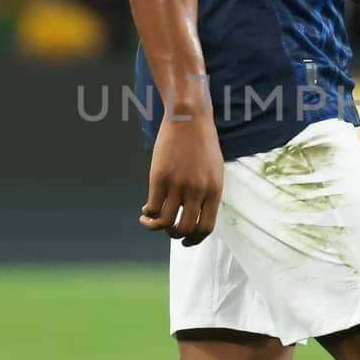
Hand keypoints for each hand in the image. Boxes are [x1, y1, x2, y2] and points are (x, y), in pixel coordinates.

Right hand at [140, 111, 223, 244]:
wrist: (189, 118)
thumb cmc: (202, 142)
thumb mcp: (214, 169)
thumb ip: (209, 192)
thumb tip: (196, 213)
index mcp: (214, 190)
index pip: (206, 227)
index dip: (195, 239)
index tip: (187, 241)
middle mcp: (197, 191)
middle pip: (185, 228)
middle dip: (176, 236)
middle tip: (169, 232)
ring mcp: (178, 185)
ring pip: (165, 221)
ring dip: (156, 227)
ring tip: (150, 222)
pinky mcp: (159, 178)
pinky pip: (152, 207)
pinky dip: (147, 214)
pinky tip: (145, 211)